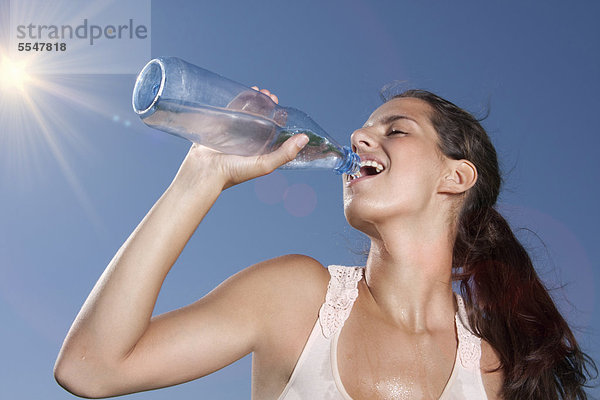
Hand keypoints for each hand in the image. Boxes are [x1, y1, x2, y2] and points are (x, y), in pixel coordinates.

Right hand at [174, 87, 306, 190]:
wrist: (204, 171)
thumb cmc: (234, 172)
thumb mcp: (264, 165)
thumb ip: (284, 153)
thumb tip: (305, 138)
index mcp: (261, 150)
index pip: (276, 132)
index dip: (281, 119)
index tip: (282, 107)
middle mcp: (250, 141)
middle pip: (263, 119)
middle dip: (269, 106)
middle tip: (271, 96)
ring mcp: (235, 132)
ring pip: (249, 112)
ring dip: (257, 101)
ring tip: (261, 91)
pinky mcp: (222, 125)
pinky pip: (234, 108)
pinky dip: (242, 99)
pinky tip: (248, 91)